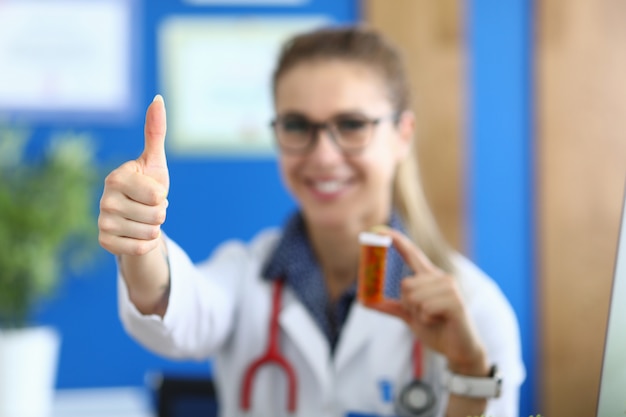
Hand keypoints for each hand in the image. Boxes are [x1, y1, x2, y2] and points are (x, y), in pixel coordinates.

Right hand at [98, 95, 169, 256]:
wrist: (138, 218)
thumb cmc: (149, 186)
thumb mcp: (156, 162)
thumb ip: (155, 131)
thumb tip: (158, 98)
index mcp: (116, 177)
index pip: (157, 196)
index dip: (162, 196)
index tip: (152, 191)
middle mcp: (104, 198)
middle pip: (156, 215)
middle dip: (161, 214)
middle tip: (149, 208)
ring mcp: (102, 221)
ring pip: (150, 233)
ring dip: (154, 229)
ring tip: (144, 219)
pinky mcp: (104, 242)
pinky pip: (140, 248)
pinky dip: (147, 244)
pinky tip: (137, 235)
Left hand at [366, 228, 488, 374]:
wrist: (460, 350)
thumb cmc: (437, 330)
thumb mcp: (409, 316)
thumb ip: (390, 306)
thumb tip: (365, 301)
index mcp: (429, 277)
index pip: (412, 253)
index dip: (396, 240)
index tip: (379, 230)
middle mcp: (440, 277)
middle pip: (405, 284)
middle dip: (408, 305)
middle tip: (424, 315)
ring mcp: (449, 288)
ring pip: (413, 296)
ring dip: (418, 314)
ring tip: (434, 318)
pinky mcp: (455, 301)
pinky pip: (425, 307)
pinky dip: (427, 319)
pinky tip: (440, 322)